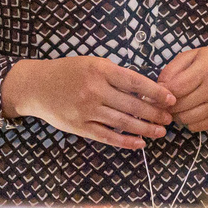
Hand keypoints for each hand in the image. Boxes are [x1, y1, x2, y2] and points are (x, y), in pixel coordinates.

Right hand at [0, 57, 178, 149]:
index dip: (156, 92)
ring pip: (123, 122)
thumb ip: (115, 74)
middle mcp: (95, 90)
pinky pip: (107, 136)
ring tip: (160, 132)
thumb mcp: (91, 63)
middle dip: (155, 113)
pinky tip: (140, 143)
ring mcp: (87, 110)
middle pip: (132, 105)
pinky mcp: (80, 127)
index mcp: (100, 71)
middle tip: (169, 119)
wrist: (37, 86)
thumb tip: (145, 89)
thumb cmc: (68, 72)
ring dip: (145, 129)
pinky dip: (126, 141)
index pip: (135, 82)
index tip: (171, 99)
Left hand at [157, 46, 207, 132]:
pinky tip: (192, 111)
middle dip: (168, 105)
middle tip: (168, 100)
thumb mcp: (195, 55)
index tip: (159, 92)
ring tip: (180, 106)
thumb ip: (174, 68)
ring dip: (178, 115)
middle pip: (179, 106)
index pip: (175, 88)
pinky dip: (189, 122)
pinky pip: (197, 127)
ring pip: (186, 119)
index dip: (162, 93)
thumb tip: (158, 86)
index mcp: (205, 70)